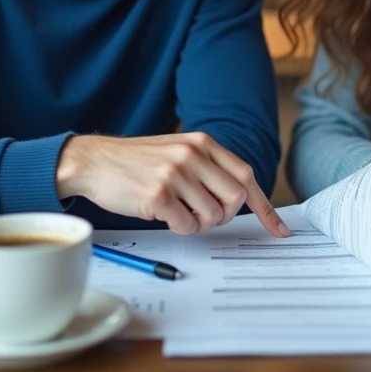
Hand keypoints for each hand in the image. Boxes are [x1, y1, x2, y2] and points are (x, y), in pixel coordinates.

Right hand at [56, 132, 289, 237]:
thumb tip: (238, 198)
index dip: (264, 206)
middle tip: (204, 216)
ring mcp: (175, 173)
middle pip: (235, 199)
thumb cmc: (135, 161)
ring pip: (212, 216)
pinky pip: (187, 225)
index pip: (246, 176)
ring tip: (177, 212)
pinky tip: (163, 216)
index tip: (278, 229)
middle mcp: (192, 154)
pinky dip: (179, 228)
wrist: (93, 161)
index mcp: (202, 142)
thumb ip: (207, 167)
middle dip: (224, 216)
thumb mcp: (176, 150)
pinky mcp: (158, 194)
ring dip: (198, 223)